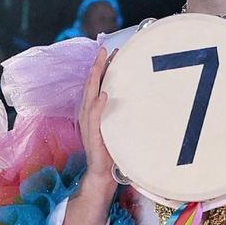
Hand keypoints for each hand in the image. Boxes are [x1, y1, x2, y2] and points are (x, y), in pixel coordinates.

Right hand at [77, 44, 118, 195]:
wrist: (102, 175)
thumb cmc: (110, 151)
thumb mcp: (117, 127)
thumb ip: (120, 112)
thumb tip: (137, 98)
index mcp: (93, 111)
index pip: (96, 84)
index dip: (101, 68)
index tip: (110, 52)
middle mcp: (88, 115)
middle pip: (91, 85)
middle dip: (96, 66)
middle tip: (104, 49)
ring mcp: (89, 125)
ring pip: (90, 96)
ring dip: (95, 79)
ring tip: (101, 64)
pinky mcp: (93, 137)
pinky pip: (94, 118)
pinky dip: (98, 105)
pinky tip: (103, 94)